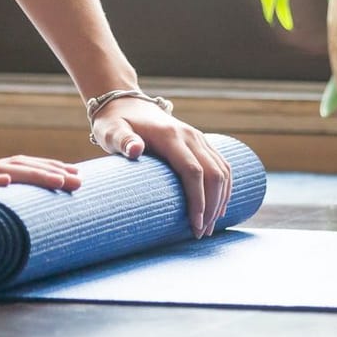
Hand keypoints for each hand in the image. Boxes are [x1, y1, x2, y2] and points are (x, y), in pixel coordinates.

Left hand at [90, 98, 233, 238]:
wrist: (126, 103)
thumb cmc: (115, 122)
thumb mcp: (111, 130)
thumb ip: (122, 140)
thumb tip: (135, 150)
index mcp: (170, 136)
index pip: (193, 171)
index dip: (198, 200)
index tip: (195, 226)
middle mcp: (190, 136)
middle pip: (214, 174)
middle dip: (212, 206)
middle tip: (201, 234)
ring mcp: (198, 138)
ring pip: (222, 170)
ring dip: (220, 200)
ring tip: (209, 227)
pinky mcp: (200, 142)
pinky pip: (222, 165)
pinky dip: (225, 188)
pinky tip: (219, 208)